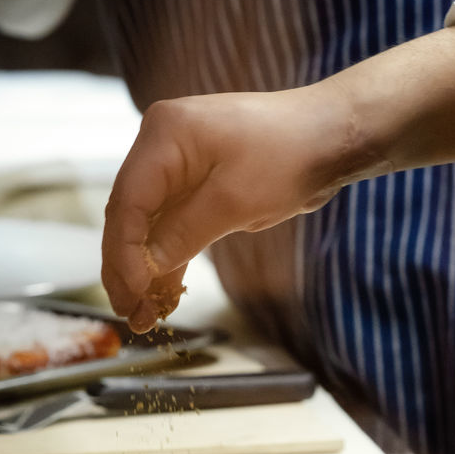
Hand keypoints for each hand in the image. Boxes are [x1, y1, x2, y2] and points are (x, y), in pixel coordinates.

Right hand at [101, 83, 358, 331]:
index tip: (130, 293)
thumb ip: (184, 234)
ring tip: (142, 317)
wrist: (331, 136)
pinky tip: (163, 297)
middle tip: (127, 313)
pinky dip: (169, 260)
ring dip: (145, 271)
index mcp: (164, 136)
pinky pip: (174, 227)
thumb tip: (145, 268)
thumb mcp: (234, 201)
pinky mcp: (199, 186)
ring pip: (150, 227)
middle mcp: (163, 146)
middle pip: (130, 216)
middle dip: (126, 268)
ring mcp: (180, 167)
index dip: (123, 253)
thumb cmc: (289, 155)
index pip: (127, 202)